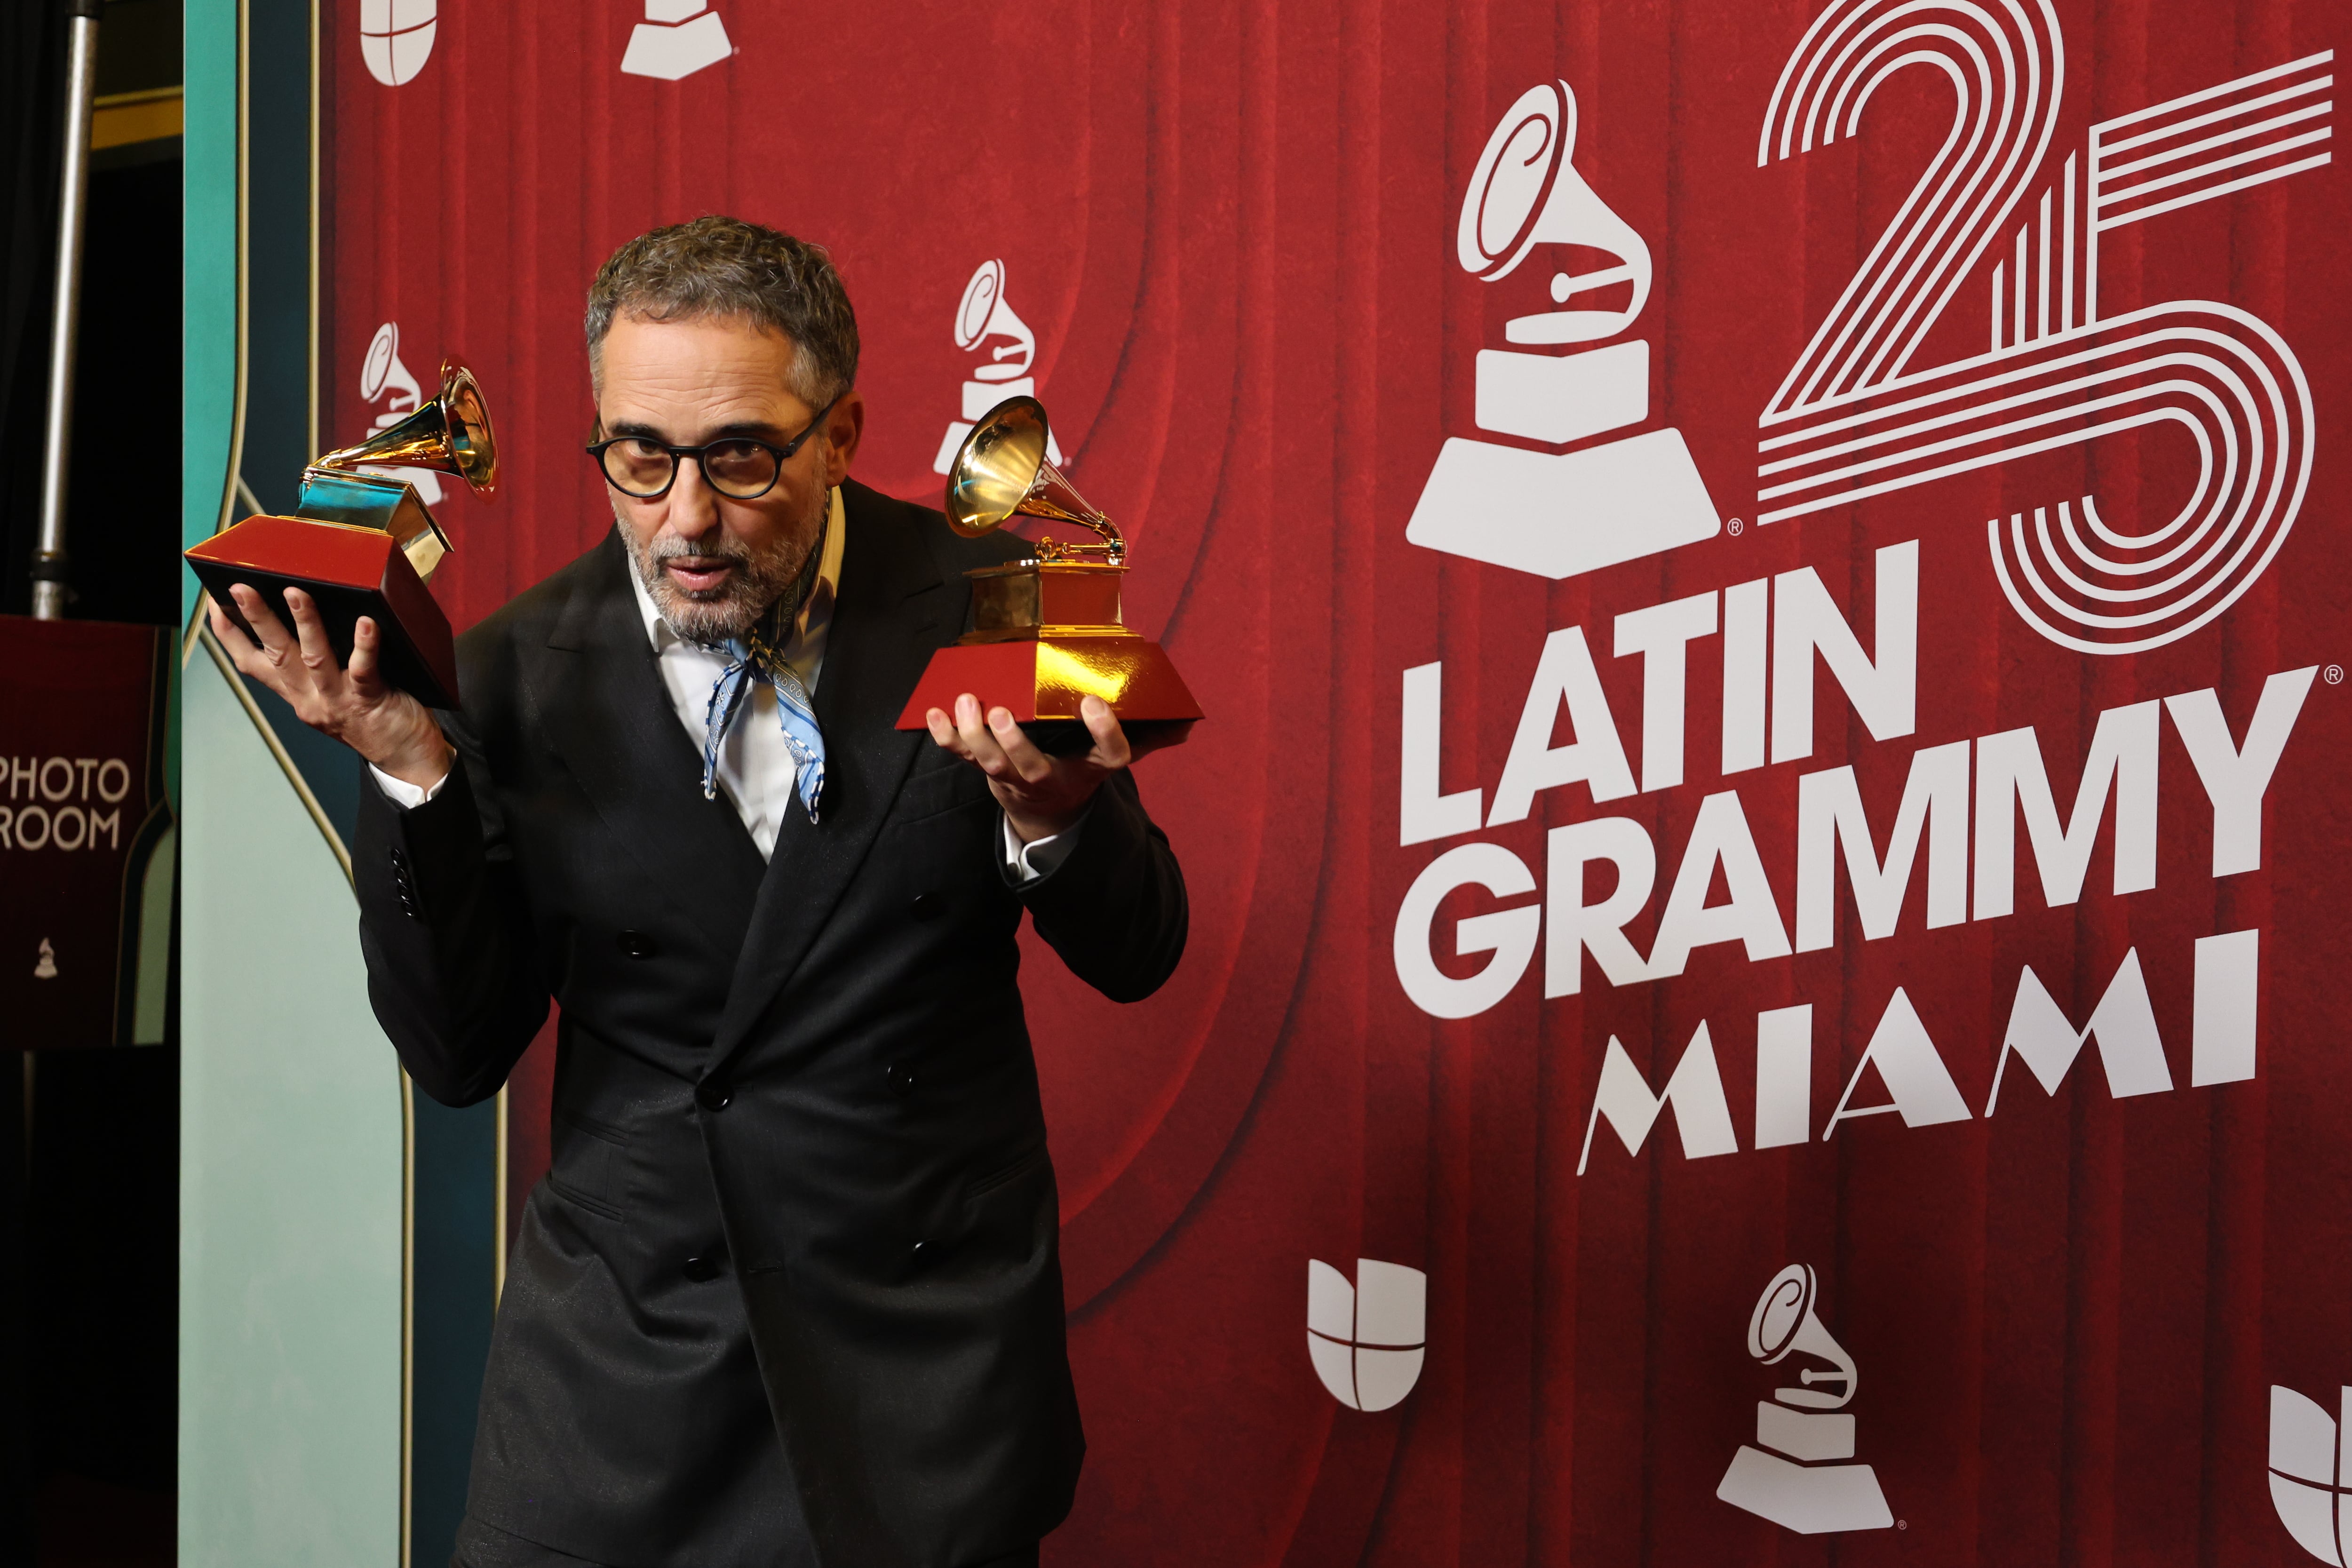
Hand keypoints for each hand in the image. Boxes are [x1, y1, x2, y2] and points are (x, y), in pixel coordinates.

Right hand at [206, 585, 453, 788]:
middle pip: (276, 655)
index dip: (231, 636)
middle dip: (256, 620)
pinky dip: (363, 646)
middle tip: (241, 589)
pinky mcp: (369, 700)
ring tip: (295, 593)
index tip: (214, 605)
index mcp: (296, 695)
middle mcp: (310, 699)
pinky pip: (363, 670)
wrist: (407, 759)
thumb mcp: (331, 696)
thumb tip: (302, 622)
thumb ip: (314, 669)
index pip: (253, 664)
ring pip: (314, 658)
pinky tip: (366, 624)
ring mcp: (338, 700)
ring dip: (304, 624)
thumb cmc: (373, 719)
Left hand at [924, 694, 1178, 843]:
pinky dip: (944, 737)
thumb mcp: (1115, 759)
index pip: (1106, 757)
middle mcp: (1048, 777)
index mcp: (1088, 770)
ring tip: (966, 701)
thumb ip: (1147, 739)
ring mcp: (1012, 777)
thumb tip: (1187, 725)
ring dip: (972, 735)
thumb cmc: (1080, 768)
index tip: (1096, 703)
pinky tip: (934, 712)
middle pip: (1028, 767)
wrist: (1045, 810)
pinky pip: (960, 757)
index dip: (1103, 733)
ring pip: (989, 763)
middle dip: (1012, 742)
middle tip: (1001, 711)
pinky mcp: (986, 770)